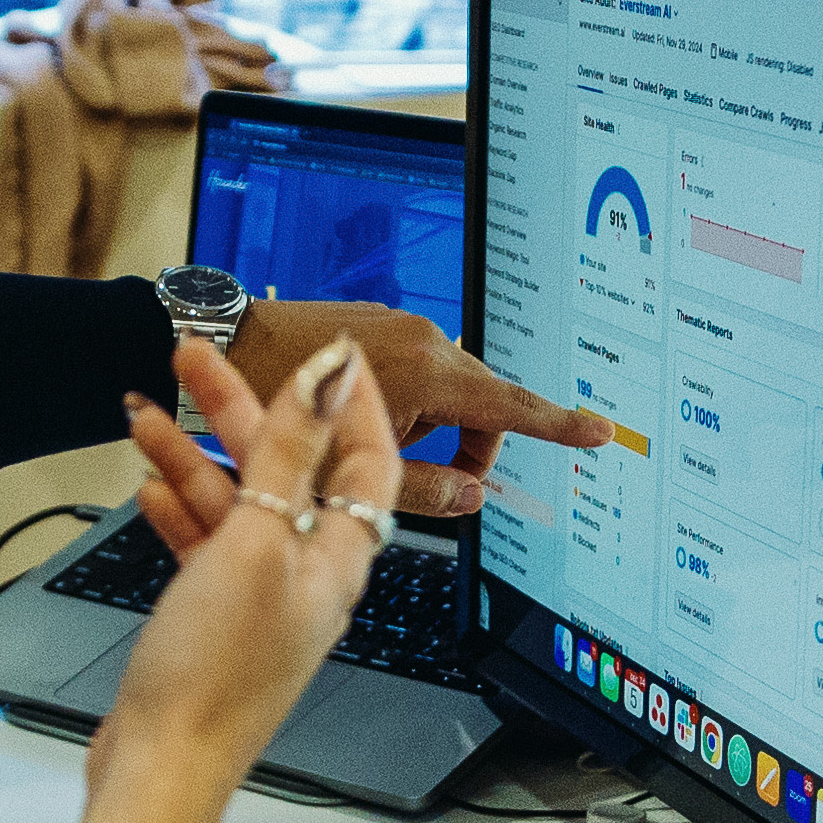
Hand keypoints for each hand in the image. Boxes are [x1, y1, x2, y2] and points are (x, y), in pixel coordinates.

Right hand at [99, 336, 398, 789]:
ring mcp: (259, 597)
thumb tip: (327, 376)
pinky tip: (148, 487)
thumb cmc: (214, 677)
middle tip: (196, 359)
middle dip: (242, 411)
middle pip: (288, 472)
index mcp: (339, 559)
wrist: (161, 764)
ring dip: (194, 455)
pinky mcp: (215, 618)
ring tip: (147, 411)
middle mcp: (307, 575)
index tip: (322, 350)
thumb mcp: (258, 542)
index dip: (348, 402)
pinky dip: (177, 510)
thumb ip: (290, 455)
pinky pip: (204, 545)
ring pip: (236, 503)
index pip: (366, 461)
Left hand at [224, 299, 611, 517]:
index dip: (559, 426)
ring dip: (441, 425)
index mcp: (428, 374)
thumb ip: (426, 488)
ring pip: (451, 387)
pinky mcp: (378, 323)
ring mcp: (400, 327)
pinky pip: (421, 369)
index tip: (599, 433)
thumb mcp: (356, 474)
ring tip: (390, 451)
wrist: (223, 348)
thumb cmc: (279, 413)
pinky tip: (374, 424)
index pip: (513, 408)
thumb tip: (476, 498)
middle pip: (484, 402)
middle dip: (477, 444)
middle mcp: (422, 340)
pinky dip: (417, 401)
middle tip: (447, 482)